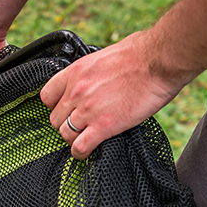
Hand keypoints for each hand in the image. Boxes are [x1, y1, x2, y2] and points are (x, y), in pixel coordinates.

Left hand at [40, 30, 191, 158]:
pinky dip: (81, 152)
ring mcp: (88, 110)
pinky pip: (80, 147)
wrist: (158, 61)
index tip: (66, 110)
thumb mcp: (103, 57)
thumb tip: (95, 80)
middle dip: (66, 124)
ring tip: (86, 138)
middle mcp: (76, 92)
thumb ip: (91, 73)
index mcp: (75, 72)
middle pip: (55, 119)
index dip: (56, 106)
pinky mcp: (104, 126)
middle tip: (80, 125)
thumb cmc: (139, 54)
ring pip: (65, 135)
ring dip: (74, 139)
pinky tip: (88, 150)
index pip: (47, 96)